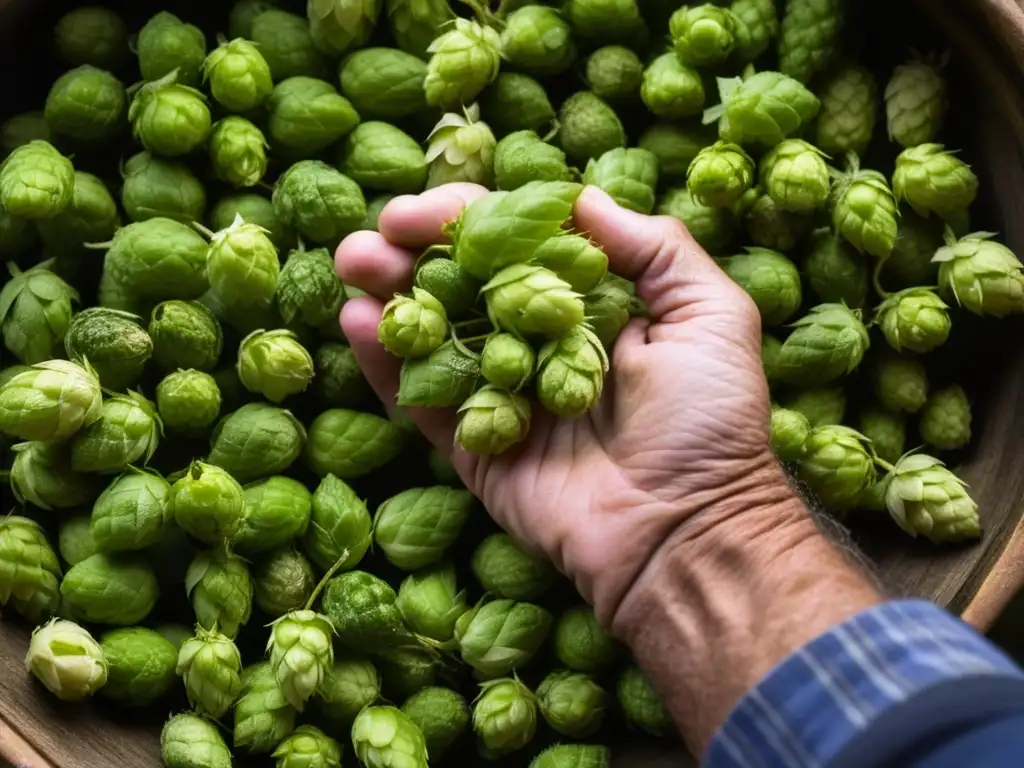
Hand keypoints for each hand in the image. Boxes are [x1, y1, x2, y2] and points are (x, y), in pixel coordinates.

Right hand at [336, 184, 775, 625]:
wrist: (685, 528)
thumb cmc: (710, 420)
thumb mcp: (711, 313)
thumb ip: (653, 246)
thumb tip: (579, 197)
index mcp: (591, 306)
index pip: (521, 245)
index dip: (472, 219)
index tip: (428, 208)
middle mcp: (541, 344)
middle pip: (467, 285)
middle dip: (418, 253)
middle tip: (375, 234)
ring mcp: (504, 396)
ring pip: (437, 336)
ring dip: (391, 296)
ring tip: (353, 263)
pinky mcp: (477, 447)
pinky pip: (424, 402)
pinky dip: (387, 365)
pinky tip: (358, 322)